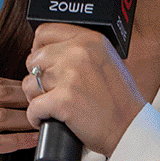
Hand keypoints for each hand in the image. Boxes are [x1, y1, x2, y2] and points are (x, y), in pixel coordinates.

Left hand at [22, 24, 146, 155]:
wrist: (130, 127)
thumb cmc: (118, 99)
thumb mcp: (105, 59)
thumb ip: (80, 50)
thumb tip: (44, 49)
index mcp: (90, 40)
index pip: (44, 33)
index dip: (38, 50)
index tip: (43, 64)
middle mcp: (80, 53)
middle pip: (34, 59)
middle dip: (37, 78)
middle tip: (52, 91)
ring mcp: (71, 76)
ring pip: (30, 83)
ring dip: (36, 98)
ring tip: (54, 106)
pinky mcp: (63, 100)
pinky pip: (32, 108)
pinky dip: (37, 118)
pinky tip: (50, 119)